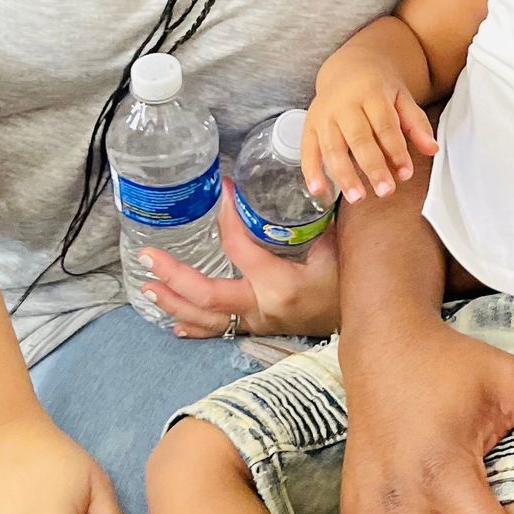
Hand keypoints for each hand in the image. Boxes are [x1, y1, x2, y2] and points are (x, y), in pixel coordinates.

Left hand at [141, 177, 341, 336]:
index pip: (240, 248)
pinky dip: (195, 327)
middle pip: (207, 295)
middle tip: (147, 257)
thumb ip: (318, 217)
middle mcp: (263, 308)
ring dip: (174, 304)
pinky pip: (221, 333)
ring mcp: (259, 323)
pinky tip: (174, 324)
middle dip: (174, 276)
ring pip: (207, 320)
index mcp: (282, 285)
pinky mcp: (260, 329)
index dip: (226, 217)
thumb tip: (307, 180)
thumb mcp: (339, 246)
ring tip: (148, 288)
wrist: (366, 323)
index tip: (220, 189)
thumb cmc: (352, 283)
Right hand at [306, 54, 436, 204]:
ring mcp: (324, 114)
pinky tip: (319, 190)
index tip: (405, 173)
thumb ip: (416, 124)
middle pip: (359, 138)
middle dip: (372, 166)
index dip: (396, 151)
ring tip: (358, 197)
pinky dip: (311, 171)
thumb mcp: (402, 98)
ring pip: (332, 147)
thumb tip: (432, 149)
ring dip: (344, 174)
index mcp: (371, 93)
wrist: (348, 66)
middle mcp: (344, 103)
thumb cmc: (378, 88)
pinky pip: (308, 149)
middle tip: (385, 191)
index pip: (385, 125)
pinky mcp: (309, 125)